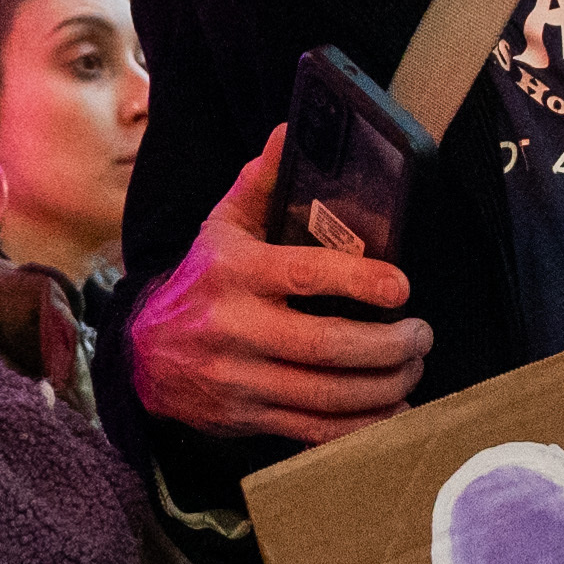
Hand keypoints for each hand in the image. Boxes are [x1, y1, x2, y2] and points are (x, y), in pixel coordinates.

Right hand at [122, 125, 435, 444]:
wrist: (142, 355)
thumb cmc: (201, 283)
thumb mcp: (221, 227)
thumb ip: (261, 182)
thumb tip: (291, 131)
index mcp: (235, 273)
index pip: (305, 275)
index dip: (360, 281)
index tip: (402, 286)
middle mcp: (234, 328)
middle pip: (327, 346)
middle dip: (389, 345)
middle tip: (421, 334)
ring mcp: (240, 379)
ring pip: (328, 395)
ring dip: (385, 386)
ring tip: (412, 367)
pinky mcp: (248, 417)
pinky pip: (316, 431)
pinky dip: (364, 426)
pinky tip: (392, 409)